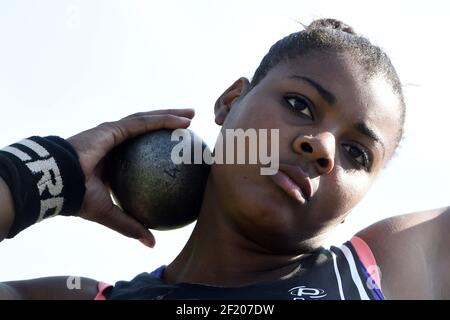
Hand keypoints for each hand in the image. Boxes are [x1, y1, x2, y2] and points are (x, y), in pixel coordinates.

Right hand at [67, 109, 194, 246]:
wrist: (55, 183)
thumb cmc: (77, 198)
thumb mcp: (110, 214)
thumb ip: (131, 225)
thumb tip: (152, 244)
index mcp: (112, 158)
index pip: (140, 148)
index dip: (158, 145)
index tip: (178, 148)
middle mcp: (114, 141)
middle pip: (147, 128)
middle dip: (169, 123)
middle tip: (190, 125)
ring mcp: (113, 132)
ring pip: (148, 120)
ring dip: (171, 115)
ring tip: (191, 115)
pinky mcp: (113, 128)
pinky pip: (144, 123)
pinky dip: (164, 120)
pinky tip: (183, 121)